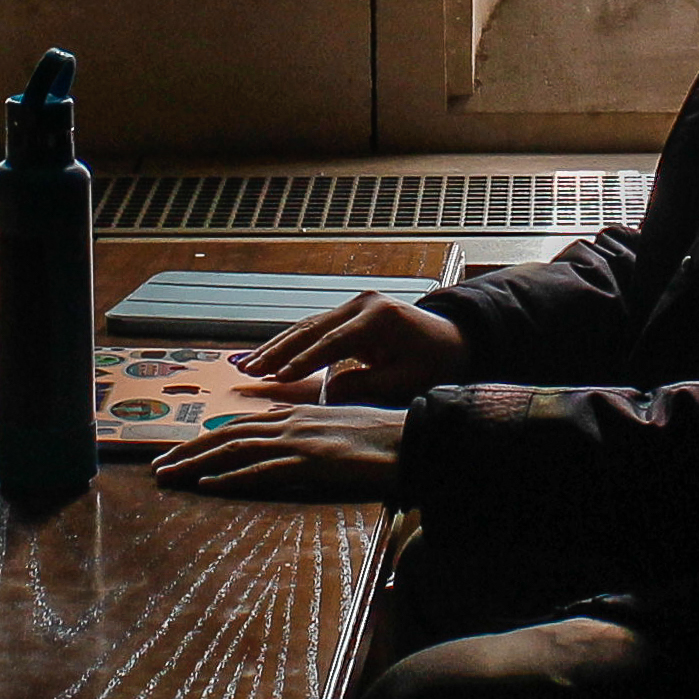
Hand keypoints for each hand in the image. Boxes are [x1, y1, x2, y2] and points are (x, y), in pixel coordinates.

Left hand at [152, 405, 407, 500]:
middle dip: (188, 450)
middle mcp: (291, 422)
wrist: (413, 438)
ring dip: (196, 464)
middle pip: (227, 434)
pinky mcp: (311, 462)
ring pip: (234, 449)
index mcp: (296, 415)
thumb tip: (292, 453)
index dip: (207, 439)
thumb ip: (310, 438)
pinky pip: (262, 470)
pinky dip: (230, 477)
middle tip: (157, 467)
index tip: (181, 453)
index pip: (240, 425)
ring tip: (167, 476)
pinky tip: (207, 485)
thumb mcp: (338, 431)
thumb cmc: (382, 439)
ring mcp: (299, 441)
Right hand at [233, 293, 466, 401]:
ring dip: (275, 346)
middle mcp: (363, 304)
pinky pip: (314, 329)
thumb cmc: (435, 362)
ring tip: (246, 365)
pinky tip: (267, 357)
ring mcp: (355, 305)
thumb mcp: (405, 380)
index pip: (334, 342)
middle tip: (249, 370)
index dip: (304, 362)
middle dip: (277, 351)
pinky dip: (289, 344)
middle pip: (312, 328)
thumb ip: (367, 386)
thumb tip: (327, 395)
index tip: (279, 378)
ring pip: (306, 326)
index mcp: (379, 317)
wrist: (452, 340)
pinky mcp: (349, 313)